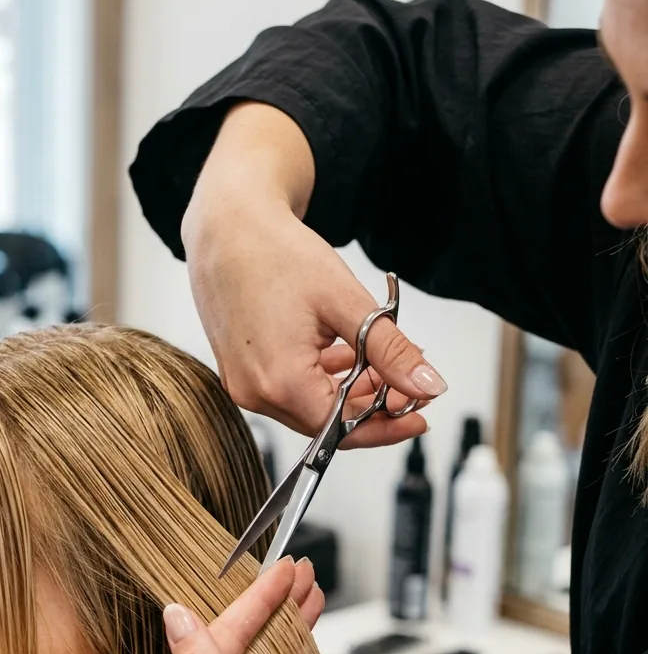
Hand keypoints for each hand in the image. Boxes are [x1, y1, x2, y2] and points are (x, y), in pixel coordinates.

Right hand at [182, 103, 446, 444]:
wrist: (226, 225)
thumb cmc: (273, 251)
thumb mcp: (346, 302)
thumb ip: (391, 352)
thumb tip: (427, 386)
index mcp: (280, 381)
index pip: (344, 428)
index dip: (387, 424)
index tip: (419, 415)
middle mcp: (255, 392)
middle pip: (327, 422)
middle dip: (372, 405)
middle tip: (408, 380)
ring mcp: (244, 384)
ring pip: (311, 407)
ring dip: (351, 391)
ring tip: (382, 359)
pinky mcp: (241, 371)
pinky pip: (290, 390)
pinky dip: (324, 379)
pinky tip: (349, 354)